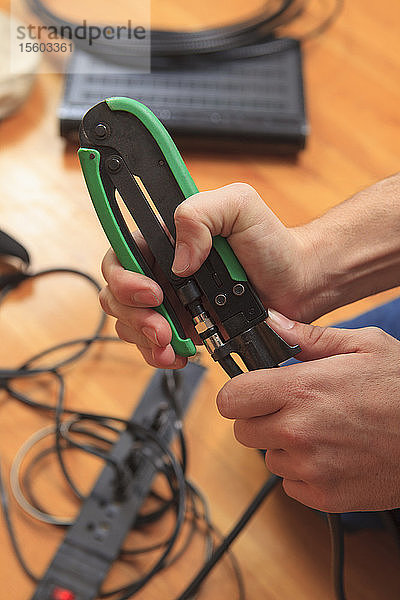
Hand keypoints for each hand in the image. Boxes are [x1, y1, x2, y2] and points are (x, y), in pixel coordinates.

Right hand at [100, 183, 319, 367]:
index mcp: (165, 238)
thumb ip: (200, 214)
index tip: (151, 293)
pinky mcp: (183, 325)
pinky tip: (177, 354)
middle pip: (116, 294)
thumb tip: (178, 260)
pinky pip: (153, 344)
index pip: (121, 255)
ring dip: (143, 339)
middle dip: (133, 316)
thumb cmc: (271, 242)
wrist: (296, 283)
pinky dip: (159, 354)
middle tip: (162, 328)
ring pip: (129, 323)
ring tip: (171, 346)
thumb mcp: (238, 206)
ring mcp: (170, 300)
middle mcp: (161, 268)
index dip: (123, 278)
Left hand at [217, 309, 399, 512]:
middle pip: (243, 431)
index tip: (252, 391)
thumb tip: (272, 323)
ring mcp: (310, 468)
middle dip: (260, 418)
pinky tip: (331, 454)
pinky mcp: (324, 497)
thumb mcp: (364, 346)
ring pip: (268, 458)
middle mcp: (298, 431)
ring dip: (284, 446)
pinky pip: (291, 484)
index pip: (231, 399)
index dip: (239, 394)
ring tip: (321, 430)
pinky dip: (303, 472)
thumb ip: (309, 338)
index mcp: (301, 390)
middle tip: (290, 408)